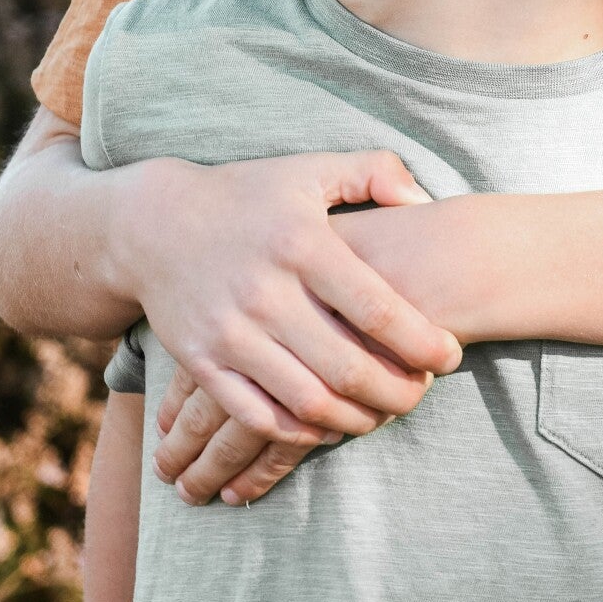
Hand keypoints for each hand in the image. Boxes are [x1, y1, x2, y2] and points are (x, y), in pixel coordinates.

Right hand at [123, 152, 461, 502]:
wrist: (152, 224)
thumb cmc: (247, 196)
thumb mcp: (309, 169)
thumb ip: (374, 172)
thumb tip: (424, 201)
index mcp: (301, 244)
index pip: (377, 309)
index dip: (423, 342)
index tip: (450, 356)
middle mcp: (265, 292)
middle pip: (348, 367)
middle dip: (399, 392)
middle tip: (421, 394)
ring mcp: (230, 332)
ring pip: (308, 401)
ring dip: (356, 420)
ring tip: (382, 414)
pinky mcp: (202, 361)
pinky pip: (258, 415)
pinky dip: (300, 433)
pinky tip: (327, 426)